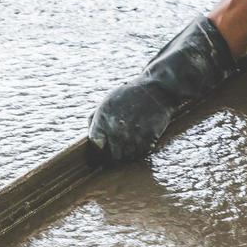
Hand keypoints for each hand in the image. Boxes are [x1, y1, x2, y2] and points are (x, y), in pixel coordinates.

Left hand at [86, 16, 236, 162]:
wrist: (158, 88)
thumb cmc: (131, 95)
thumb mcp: (109, 101)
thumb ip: (95, 118)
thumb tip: (89, 137)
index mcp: (103, 117)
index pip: (96, 144)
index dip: (100, 149)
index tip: (106, 147)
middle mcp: (115, 127)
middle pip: (112, 155)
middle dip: (116, 154)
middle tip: (122, 150)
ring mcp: (132, 134)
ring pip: (127, 157)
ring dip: (129, 154)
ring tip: (133, 145)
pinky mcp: (148, 137)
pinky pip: (141, 153)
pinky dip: (142, 151)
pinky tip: (143, 142)